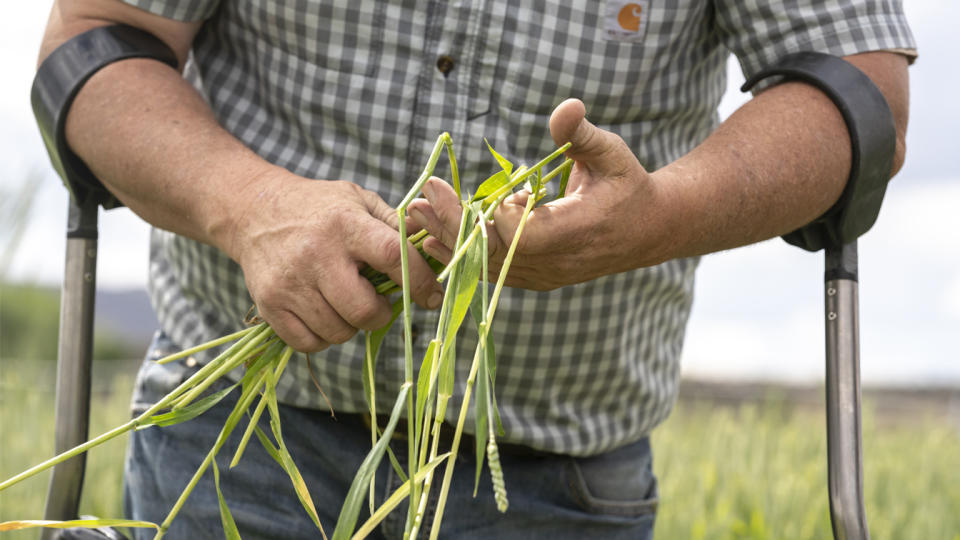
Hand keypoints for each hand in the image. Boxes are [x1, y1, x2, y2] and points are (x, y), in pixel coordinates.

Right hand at [223, 168, 444, 351]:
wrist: (253, 211)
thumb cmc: (319, 208)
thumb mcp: (358, 200)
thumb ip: (395, 226)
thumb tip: (435, 252)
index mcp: (345, 224)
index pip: (393, 256)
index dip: (419, 281)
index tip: (431, 295)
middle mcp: (315, 255)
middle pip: (363, 311)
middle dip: (381, 313)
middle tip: (378, 301)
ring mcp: (289, 284)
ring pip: (338, 332)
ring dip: (352, 325)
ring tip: (346, 301)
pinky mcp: (269, 306)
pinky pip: (310, 343)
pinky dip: (324, 336)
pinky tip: (324, 313)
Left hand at [407, 98, 676, 289]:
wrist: (646, 231)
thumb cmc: (627, 185)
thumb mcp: (612, 153)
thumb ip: (583, 135)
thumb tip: (566, 108)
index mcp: (579, 231)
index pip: (526, 234)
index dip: (501, 217)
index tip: (485, 193)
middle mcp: (558, 262)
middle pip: (496, 252)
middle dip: (455, 225)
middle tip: (423, 198)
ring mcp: (544, 275)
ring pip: (488, 267)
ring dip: (449, 240)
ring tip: (415, 216)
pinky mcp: (533, 279)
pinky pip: (491, 273)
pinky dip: (462, 255)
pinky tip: (432, 240)